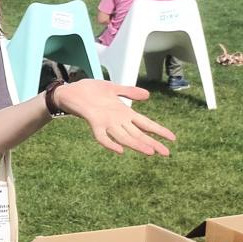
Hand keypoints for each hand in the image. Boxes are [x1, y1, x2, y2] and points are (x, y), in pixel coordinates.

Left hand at [53, 79, 175, 155]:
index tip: (173, 138)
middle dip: (152, 143)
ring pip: (124, 137)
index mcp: (124, 112)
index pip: (145, 123)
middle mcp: (117, 120)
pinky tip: (119, 150)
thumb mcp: (113, 88)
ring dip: (136, 144)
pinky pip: (102, 136)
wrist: (69, 91)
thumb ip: (129, 92)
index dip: (158, 130)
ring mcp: (106, 122)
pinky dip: (110, 143)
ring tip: (149, 152)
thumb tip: (147, 96)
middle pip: (138, 133)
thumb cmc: (90, 90)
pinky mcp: (93, 122)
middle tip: (166, 153)